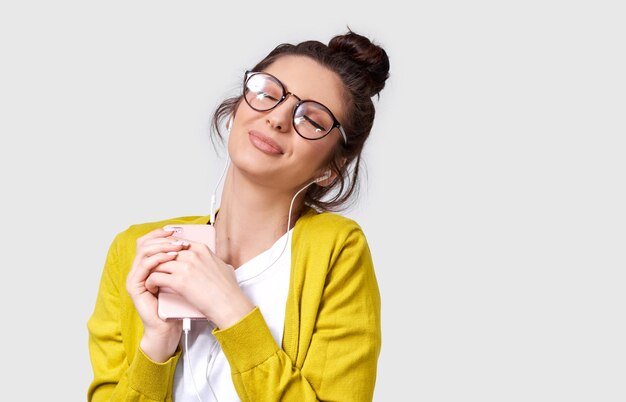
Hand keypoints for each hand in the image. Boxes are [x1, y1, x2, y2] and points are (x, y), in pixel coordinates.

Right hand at [126, 227, 186, 361]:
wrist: (169, 326)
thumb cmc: (177, 304)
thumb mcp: (183, 277)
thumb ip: (183, 261)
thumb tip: (194, 242)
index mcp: (149, 266)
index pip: (149, 241)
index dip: (161, 234)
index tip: (176, 229)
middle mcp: (139, 269)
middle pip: (144, 243)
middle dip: (162, 238)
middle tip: (177, 237)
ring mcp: (135, 277)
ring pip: (144, 252)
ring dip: (162, 246)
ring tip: (177, 246)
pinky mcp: (134, 287)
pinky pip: (144, 267)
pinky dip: (158, 259)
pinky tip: (170, 257)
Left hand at [146, 238, 254, 329]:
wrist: (229, 304)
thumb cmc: (228, 290)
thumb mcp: (223, 266)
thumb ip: (212, 260)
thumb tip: (210, 261)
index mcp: (202, 249)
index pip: (176, 242)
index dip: (165, 249)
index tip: (160, 255)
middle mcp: (193, 254)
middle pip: (164, 251)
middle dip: (155, 260)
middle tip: (151, 269)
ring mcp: (186, 267)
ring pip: (158, 263)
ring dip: (151, 271)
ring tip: (149, 278)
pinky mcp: (179, 281)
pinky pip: (156, 277)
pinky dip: (151, 282)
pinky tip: (151, 287)